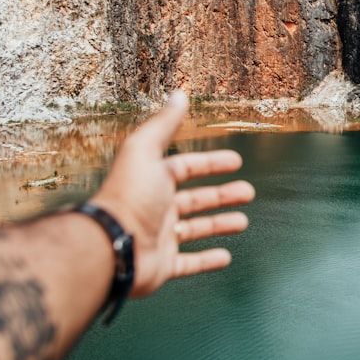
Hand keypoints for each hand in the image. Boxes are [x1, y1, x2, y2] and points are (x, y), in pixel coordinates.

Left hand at [89, 90, 254, 296]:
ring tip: (242, 222)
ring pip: (195, 229)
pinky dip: (208, 260)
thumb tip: (179, 93)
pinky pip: (189, 263)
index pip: (186, 168)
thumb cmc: (129, 197)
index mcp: (153, 181)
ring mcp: (159, 237)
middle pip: (195, 199)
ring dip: (219, 224)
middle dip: (222, 194)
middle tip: (248, 192)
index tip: (236, 161)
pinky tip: (225, 257)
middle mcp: (156, 207)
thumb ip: (164, 123)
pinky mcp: (162, 265)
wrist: (111, 246)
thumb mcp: (146, 151)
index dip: (211, 163)